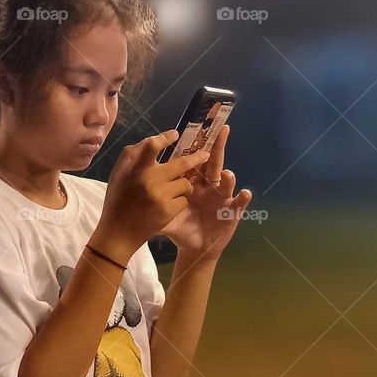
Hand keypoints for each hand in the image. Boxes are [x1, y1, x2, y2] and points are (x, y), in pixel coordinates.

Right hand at [93, 130, 207, 264]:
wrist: (118, 233)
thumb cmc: (118, 200)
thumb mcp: (118, 174)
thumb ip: (133, 155)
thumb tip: (156, 140)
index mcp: (135, 169)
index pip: (151, 145)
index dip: (165, 138)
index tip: (175, 134)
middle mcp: (148, 180)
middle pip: (181, 163)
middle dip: (196, 158)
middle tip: (205, 154)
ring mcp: (160, 196)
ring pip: (185, 183)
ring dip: (183, 184)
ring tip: (174, 189)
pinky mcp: (168, 211)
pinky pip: (184, 199)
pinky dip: (179, 200)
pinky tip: (168, 205)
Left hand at [158, 124, 251, 264]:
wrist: (194, 247)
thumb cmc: (180, 228)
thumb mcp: (165, 215)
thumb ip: (152, 202)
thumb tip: (132, 193)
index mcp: (193, 183)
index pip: (194, 162)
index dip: (195, 147)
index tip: (196, 130)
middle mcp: (209, 186)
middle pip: (214, 164)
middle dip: (219, 147)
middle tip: (223, 130)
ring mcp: (221, 198)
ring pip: (226, 183)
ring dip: (228, 178)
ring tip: (227, 174)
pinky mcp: (231, 212)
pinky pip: (239, 204)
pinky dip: (243, 198)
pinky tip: (245, 193)